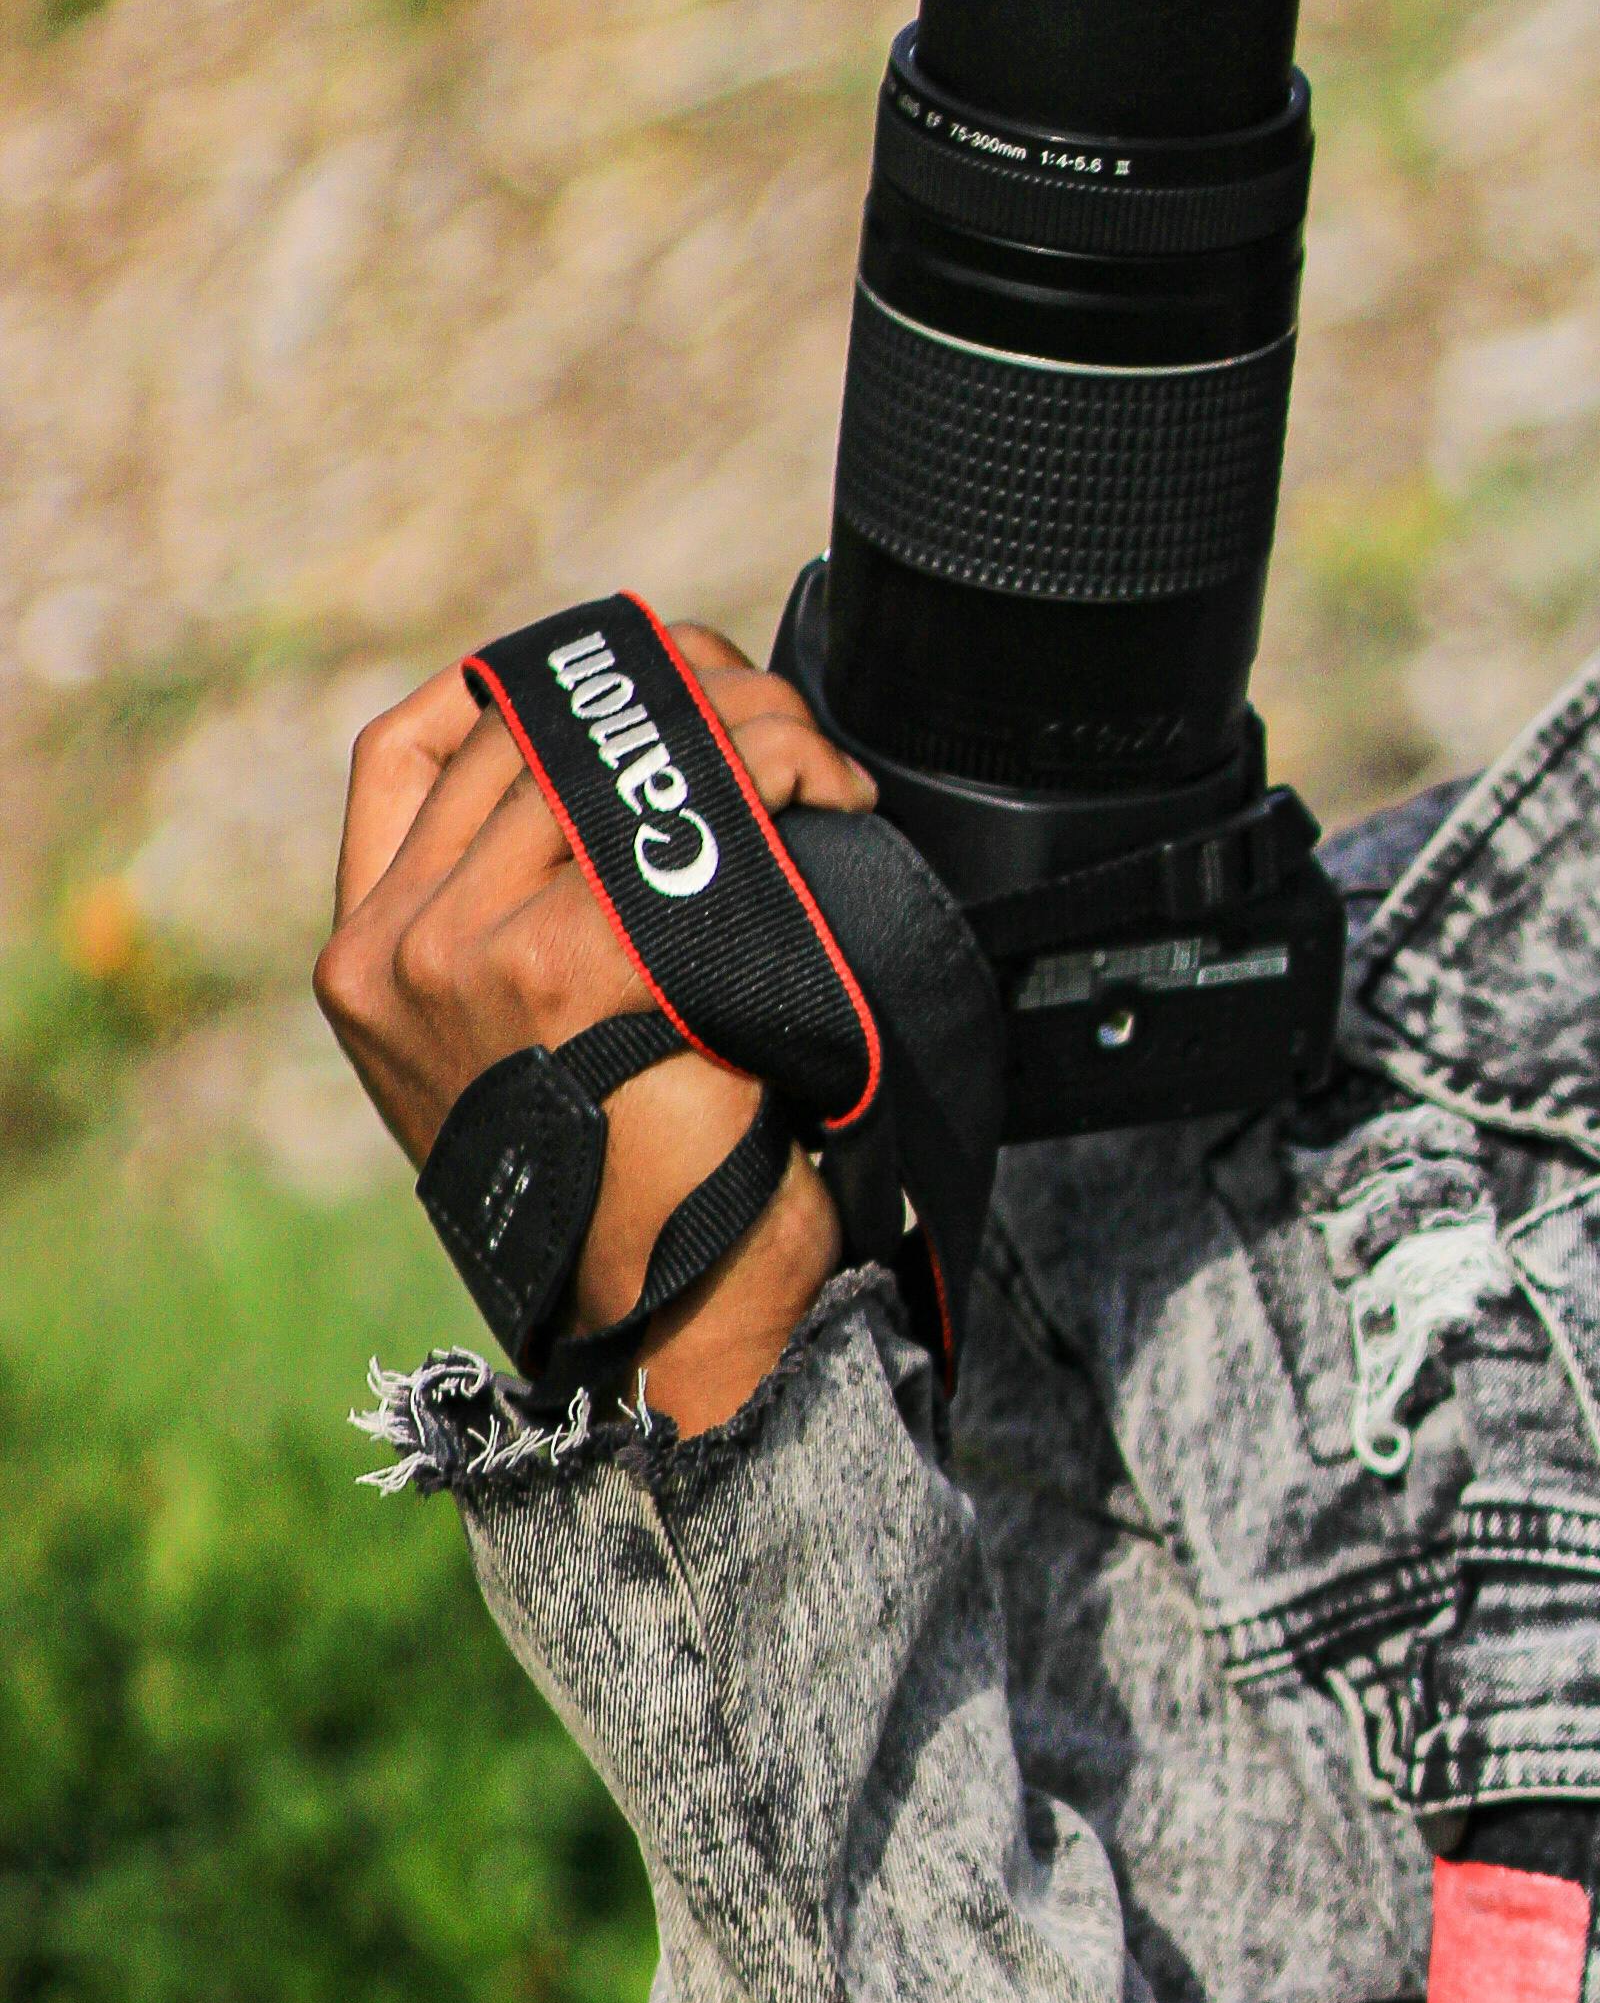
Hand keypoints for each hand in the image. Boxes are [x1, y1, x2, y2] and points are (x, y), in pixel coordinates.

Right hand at [320, 625, 866, 1432]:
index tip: (618, 678)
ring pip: (606, 764)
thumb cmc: (640, 1203)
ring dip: (743, 730)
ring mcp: (462, 956)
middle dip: (675, 695)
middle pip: (527, 735)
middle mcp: (397, 950)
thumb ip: (515, 939)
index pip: (407, 753)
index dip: (515, 684)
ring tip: (821, 765)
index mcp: (368, 963)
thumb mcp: (527, 1062)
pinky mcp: (560, 969)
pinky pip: (677, 826)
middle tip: (777, 718)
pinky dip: (769, 787)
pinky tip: (829, 803)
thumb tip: (622, 800)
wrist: (675, 1324)